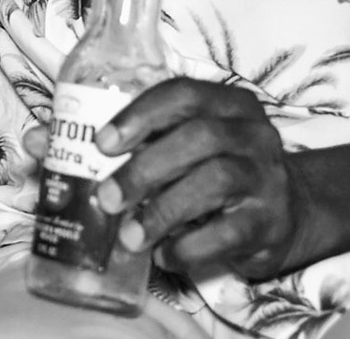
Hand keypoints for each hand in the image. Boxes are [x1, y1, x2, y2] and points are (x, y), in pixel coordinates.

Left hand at [89, 78, 318, 279]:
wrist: (288, 213)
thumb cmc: (219, 169)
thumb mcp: (189, 144)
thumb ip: (142, 141)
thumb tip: (61, 150)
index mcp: (230, 103)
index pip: (183, 93)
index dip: (140, 115)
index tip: (102, 143)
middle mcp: (254, 134)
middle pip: (198, 138)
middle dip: (144, 168)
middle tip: (106, 197)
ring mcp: (267, 178)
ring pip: (214, 182)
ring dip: (162, 211)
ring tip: (128, 235)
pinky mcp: (271, 223)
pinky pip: (227, 233)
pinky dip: (188, 246)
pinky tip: (163, 255)